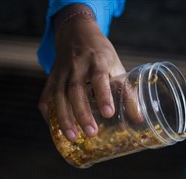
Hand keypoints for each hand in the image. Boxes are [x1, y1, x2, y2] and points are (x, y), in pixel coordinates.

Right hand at [38, 4, 124, 141]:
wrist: (76, 33)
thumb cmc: (101, 55)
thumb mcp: (117, 67)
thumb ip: (126, 92)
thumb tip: (138, 118)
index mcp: (97, 61)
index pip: (99, 78)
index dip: (103, 95)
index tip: (108, 113)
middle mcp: (76, 66)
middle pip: (75, 90)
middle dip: (82, 113)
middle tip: (91, 133)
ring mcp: (61, 72)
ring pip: (59, 96)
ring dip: (64, 118)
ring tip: (73, 138)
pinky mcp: (51, 78)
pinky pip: (46, 97)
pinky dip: (49, 114)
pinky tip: (56, 129)